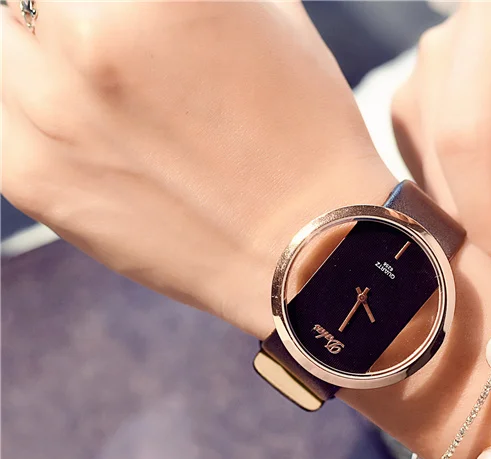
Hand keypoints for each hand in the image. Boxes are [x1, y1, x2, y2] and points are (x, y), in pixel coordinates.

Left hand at [1, 1, 394, 335]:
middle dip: (73, 14)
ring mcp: (47, 107)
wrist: (309, 249)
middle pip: (32, 0)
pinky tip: (86, 123)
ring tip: (103, 77)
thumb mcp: (270, 14)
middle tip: (114, 39)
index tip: (135, 18)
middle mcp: (87, 33)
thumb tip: (147, 0)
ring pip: (6, 39)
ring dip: (45, 44)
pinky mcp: (28, 174)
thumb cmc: (306, 131)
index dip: (119, 2)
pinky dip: (32, 102)